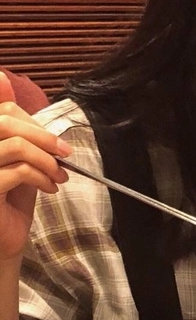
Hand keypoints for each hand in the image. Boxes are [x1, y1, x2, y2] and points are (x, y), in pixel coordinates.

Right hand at [0, 73, 68, 260]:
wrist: (5, 242)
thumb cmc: (10, 198)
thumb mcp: (16, 155)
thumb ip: (11, 124)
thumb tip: (0, 77)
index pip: (2, 111)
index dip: (31, 121)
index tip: (53, 141)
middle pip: (4, 122)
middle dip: (42, 136)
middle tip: (64, 154)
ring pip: (13, 145)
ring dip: (46, 159)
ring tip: (59, 175)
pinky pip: (17, 171)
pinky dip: (42, 177)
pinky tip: (50, 189)